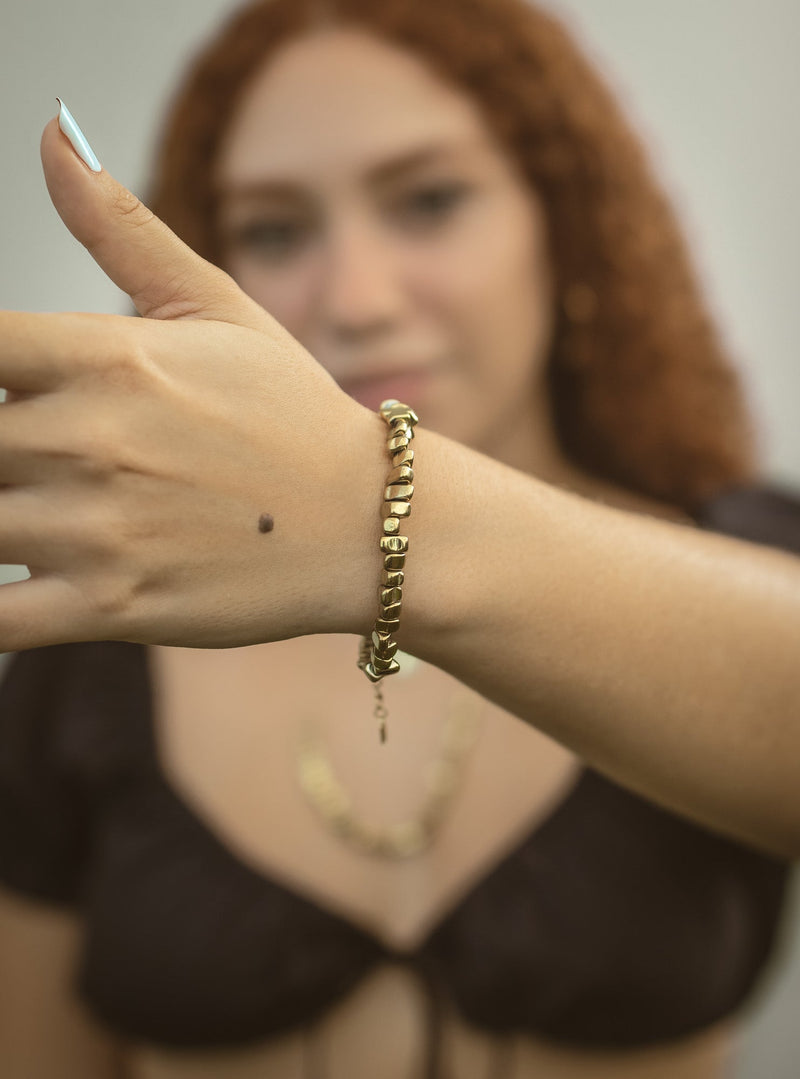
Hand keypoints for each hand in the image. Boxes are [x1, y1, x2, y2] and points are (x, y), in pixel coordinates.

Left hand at [0, 116, 383, 651]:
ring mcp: (99, 529)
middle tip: (34, 456)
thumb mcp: (218, 307)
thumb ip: (123, 226)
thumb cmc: (290, 411)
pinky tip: (12, 588)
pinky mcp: (113, 607)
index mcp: (107, 355)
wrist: (369, 523)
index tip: (10, 386)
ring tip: (46, 508)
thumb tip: (51, 131)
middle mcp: (91, 438)